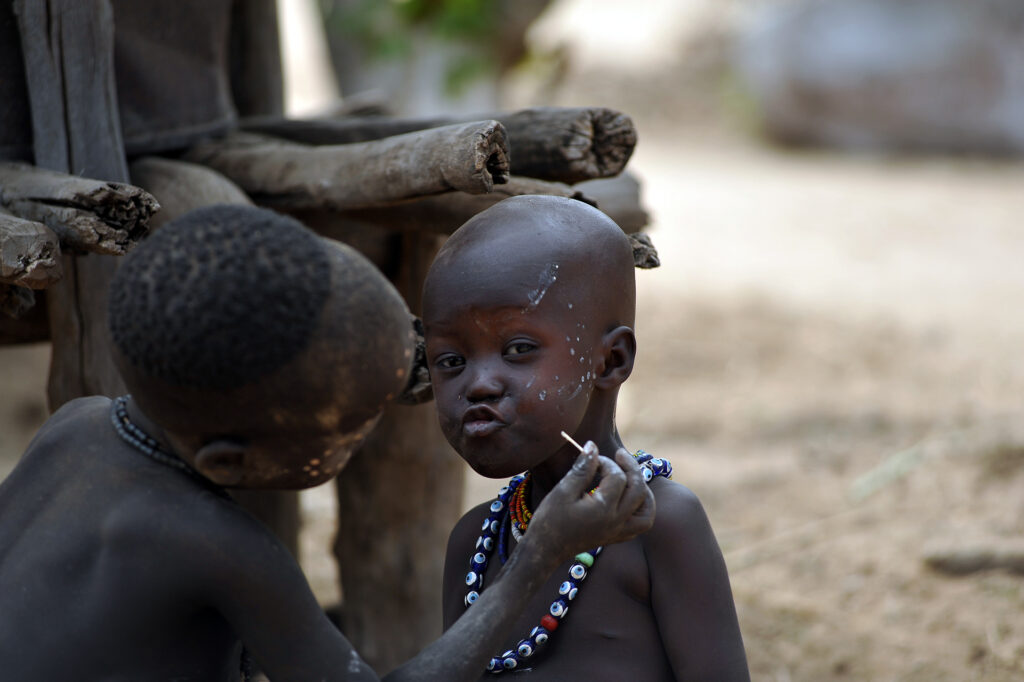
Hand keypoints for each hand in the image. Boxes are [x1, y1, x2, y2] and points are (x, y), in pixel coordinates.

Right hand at [527, 442, 655, 558]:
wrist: (545, 550)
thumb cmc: (550, 520)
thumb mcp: (563, 491)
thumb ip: (582, 468)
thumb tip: (592, 446)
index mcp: (604, 509)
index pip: (618, 477)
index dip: (606, 462)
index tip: (592, 458)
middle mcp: (616, 522)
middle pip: (639, 490)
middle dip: (631, 468)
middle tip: (619, 454)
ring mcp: (618, 532)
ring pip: (646, 511)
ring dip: (643, 490)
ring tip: (632, 476)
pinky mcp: (616, 537)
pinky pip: (640, 524)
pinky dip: (641, 508)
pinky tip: (630, 497)